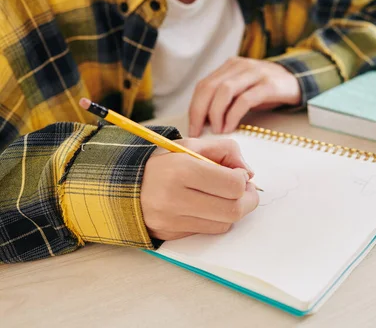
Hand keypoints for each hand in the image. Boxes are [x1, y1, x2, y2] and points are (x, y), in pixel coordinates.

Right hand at [140, 138, 258, 240]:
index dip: (243, 180)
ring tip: (225, 196)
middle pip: (233, 210)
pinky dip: (214, 219)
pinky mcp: (170, 234)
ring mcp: (171, 220)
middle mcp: (175, 198)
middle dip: (247, 200)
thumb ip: (225, 150)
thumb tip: (248, 173)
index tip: (239, 174)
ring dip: (232, 211)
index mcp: (182, 170)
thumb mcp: (190, 145)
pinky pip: (207, 231)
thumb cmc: (162, 162)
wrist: (124, 184)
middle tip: (246, 190)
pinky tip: (207, 206)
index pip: (233, 185)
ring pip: (224, 224)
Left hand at [188, 57, 300, 135]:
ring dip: (216, 113)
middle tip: (198, 132)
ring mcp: (254, 73)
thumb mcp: (243, 89)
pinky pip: (245, 100)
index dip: (194, 108)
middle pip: (210, 87)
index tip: (192, 128)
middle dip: (200, 112)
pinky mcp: (268, 85)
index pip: (204, 85)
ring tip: (217, 130)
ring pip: (224, 91)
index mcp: (230, 67)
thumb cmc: (266, 90)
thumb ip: (225, 98)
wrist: (296, 81)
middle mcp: (239, 66)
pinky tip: (230, 127)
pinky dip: (233, 115)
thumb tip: (203, 122)